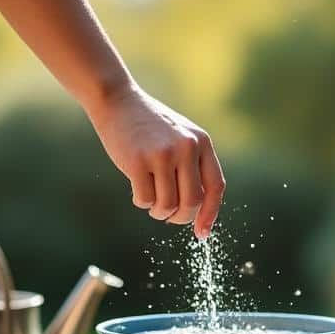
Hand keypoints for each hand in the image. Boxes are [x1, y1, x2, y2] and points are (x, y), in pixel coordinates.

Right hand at [87, 86, 224, 237]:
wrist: (117, 100)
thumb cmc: (149, 126)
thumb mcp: (181, 137)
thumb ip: (193, 166)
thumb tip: (197, 211)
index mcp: (201, 142)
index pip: (216, 187)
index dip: (210, 214)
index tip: (201, 233)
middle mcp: (186, 147)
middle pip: (192, 202)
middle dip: (180, 217)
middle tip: (168, 216)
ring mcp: (162, 153)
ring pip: (168, 205)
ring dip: (159, 212)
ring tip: (151, 201)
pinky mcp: (137, 161)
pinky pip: (146, 200)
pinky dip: (142, 202)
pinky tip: (136, 189)